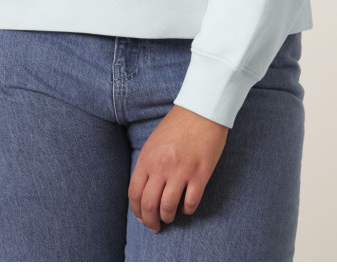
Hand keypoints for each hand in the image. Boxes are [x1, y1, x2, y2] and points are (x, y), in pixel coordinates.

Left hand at [128, 104, 228, 232]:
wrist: (201, 109)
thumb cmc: (177, 124)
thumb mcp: (154, 142)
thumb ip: (148, 164)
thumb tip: (145, 190)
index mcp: (147, 158)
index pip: (135, 193)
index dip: (137, 211)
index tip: (142, 218)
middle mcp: (161, 167)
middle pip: (149, 205)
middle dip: (150, 221)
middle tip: (155, 226)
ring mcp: (181, 172)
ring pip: (168, 208)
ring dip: (168, 217)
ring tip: (170, 217)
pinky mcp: (200, 174)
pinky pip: (190, 203)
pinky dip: (187, 210)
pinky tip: (187, 206)